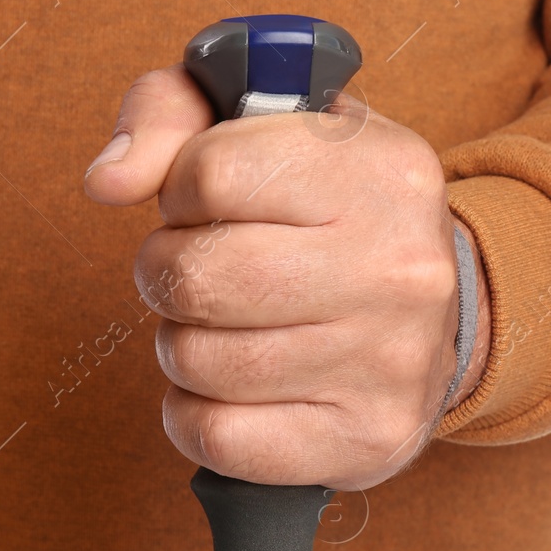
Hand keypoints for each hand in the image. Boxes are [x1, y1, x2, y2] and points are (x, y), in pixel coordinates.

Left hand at [84, 66, 488, 491]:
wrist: (443, 316)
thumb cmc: (329, 212)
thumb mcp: (265, 124)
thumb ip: (170, 111)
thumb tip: (107, 181)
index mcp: (379, 170)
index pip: (212, 172)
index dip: (181, 190)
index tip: (206, 201)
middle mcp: (398, 267)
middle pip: (197, 275)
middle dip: (166, 273)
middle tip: (196, 270)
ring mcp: (388, 361)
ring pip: (197, 361)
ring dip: (181, 345)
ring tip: (223, 325)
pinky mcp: (364, 440)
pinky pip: (216, 437)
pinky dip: (193, 415)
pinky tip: (228, 388)